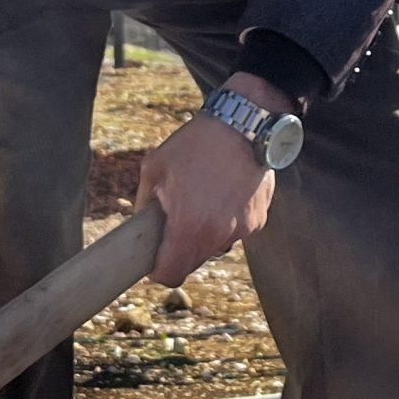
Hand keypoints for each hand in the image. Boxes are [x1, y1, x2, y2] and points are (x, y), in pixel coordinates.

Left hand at [133, 74, 279, 287]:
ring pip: (215, 247)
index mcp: (188, 226)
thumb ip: (144, 202)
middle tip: (176, 221)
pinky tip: (224, 192)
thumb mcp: (155, 167)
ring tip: (203, 199)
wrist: (245, 124)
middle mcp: (217, 235)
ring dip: (205, 234)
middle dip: (180, 250)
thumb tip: (141, 223)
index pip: (170, 275)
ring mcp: (241, 230)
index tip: (154, 259)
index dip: (158, 271)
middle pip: (193, 263)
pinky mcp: (258, 220)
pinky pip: (235, 231)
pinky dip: (226, 221)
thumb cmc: (196, 144)